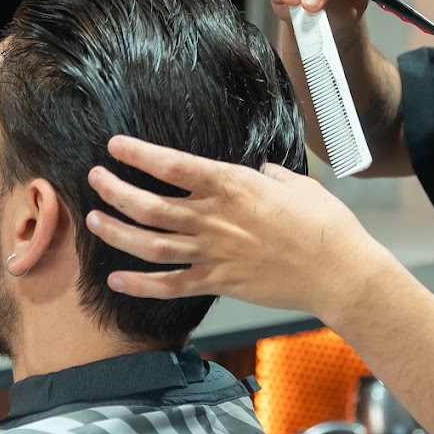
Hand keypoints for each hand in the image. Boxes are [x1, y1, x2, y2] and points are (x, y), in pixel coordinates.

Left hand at [86, 135, 392, 320]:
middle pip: (149, 205)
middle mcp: (215, 218)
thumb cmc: (326, 224)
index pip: (173, 166)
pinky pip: (169, 286)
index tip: (115, 146)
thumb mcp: (298, 183)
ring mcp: (214, 253)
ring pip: (150, 244)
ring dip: (117, 232)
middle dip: (114, 191)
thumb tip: (260, 172)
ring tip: (94, 221)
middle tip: (95, 180)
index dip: (139, 154)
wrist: (339, 272)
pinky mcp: (219, 283)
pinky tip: (115, 279)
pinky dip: (139, 284)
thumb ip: (271, 175)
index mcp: (234, 186)